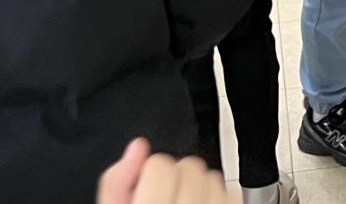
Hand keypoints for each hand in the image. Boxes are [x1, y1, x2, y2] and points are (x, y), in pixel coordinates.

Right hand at [97, 140, 230, 203]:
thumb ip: (114, 184)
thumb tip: (137, 147)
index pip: (160, 164)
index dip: (148, 174)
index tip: (144, 190)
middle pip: (189, 165)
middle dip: (174, 179)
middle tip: (161, 200)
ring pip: (211, 175)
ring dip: (196, 188)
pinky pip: (231, 192)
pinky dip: (216, 199)